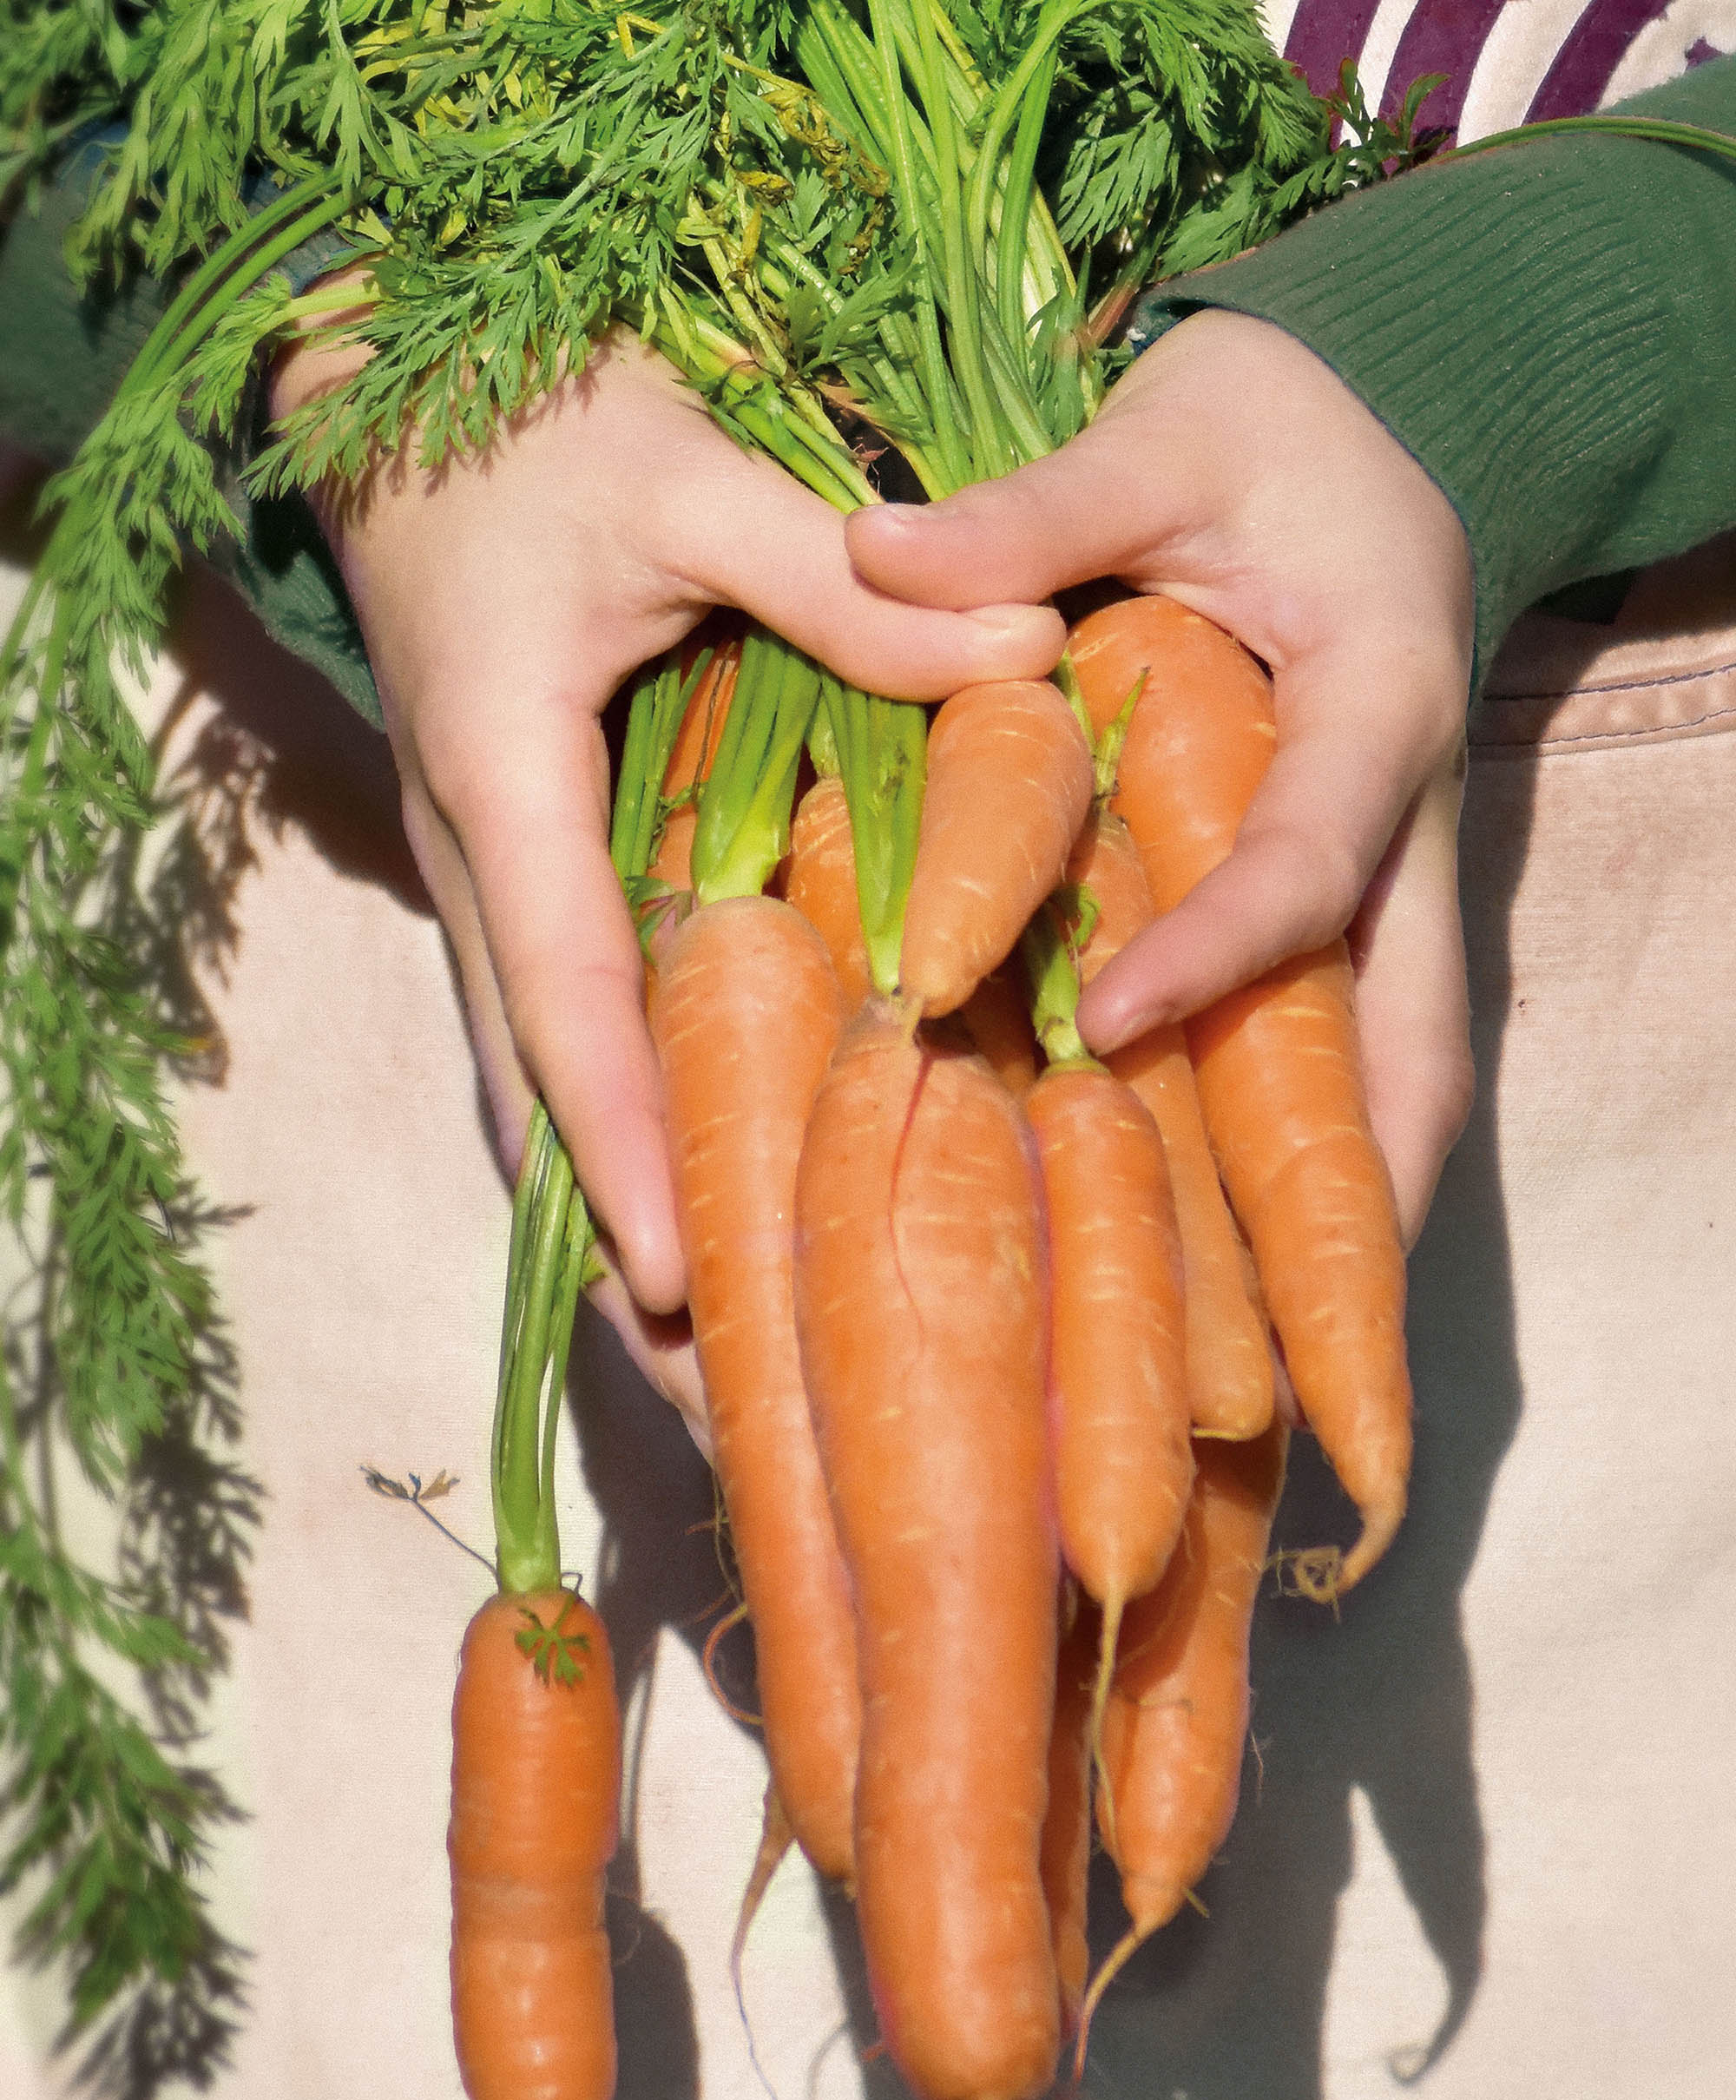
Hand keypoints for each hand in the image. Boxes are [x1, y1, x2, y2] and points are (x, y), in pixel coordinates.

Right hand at [271, 321, 1062, 1436]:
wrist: (403, 383)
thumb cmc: (537, 415)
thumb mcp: (692, 471)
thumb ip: (848, 576)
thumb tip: (1029, 655)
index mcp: (507, 778)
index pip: (565, 998)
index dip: (621, 1148)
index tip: (681, 1285)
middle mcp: (480, 859)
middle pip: (532, 1098)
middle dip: (607, 1256)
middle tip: (708, 1408)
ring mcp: (488, 876)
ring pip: (532, 1088)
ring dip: (605, 1225)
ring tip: (705, 1371)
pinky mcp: (522, 871)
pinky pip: (557, 1035)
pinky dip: (612, 1141)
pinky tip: (696, 1220)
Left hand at [846, 309, 1476, 1246]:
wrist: (1365, 429)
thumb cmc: (1260, 430)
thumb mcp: (1160, 432)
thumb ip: (1035, 507)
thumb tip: (872, 554)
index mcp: (1381, 699)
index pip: (1310, 855)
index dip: (1222, 951)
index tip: (1107, 1027)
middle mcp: (1409, 821)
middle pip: (1420, 1031)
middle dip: (1365, 1184)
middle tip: (1290, 1338)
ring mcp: (1393, 884)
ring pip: (1401, 1071)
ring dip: (1345, 1208)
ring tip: (1260, 1361)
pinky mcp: (1353, 910)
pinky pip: (1340, 1051)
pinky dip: (1299, 1152)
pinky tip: (1211, 1251)